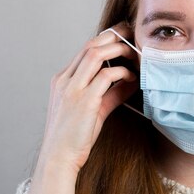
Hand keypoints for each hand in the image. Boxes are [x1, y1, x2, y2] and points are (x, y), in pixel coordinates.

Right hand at [37, 21, 138, 174]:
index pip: (85, 49)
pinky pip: (106, 76)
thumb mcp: (94, 110)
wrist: (59, 158)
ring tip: (134, 54)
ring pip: (96, 54)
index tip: (123, 37)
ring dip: (119, 50)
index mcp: (63, 80)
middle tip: (132, 34)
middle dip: (114, 36)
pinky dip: (122, 73)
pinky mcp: (84, 101)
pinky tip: (131, 77)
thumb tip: (130, 81)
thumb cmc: (75, 137)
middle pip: (90, 45)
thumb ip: (111, 94)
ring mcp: (72, 89)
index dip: (106, 40)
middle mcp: (65, 80)